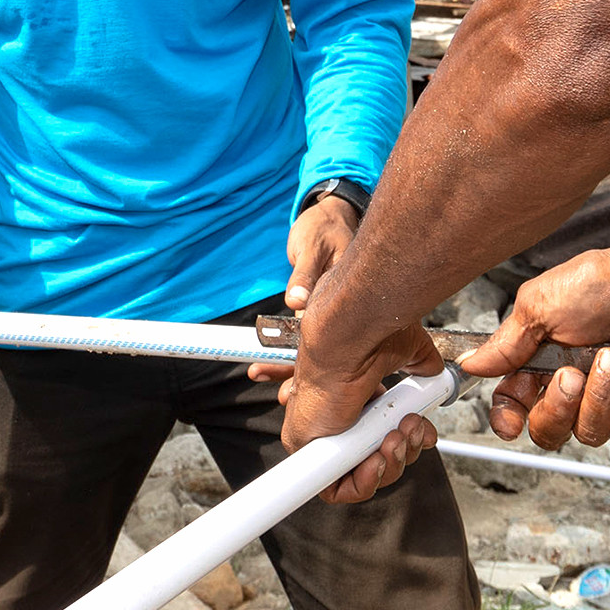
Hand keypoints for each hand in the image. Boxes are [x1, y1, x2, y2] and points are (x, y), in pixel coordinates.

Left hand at [247, 197, 360, 387]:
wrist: (327, 213)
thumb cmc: (324, 228)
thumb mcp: (314, 245)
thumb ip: (305, 275)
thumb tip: (297, 299)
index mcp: (347, 300)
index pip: (337, 343)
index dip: (322, 370)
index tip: (299, 386)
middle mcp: (341, 313)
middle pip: (327, 355)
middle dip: (305, 378)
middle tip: (284, 395)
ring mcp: (329, 312)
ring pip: (312, 351)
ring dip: (290, 367)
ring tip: (262, 376)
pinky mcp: (316, 308)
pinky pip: (300, 335)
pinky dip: (282, 349)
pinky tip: (261, 364)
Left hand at [273, 259, 443, 501]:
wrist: (345, 344)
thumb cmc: (366, 340)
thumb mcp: (404, 353)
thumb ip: (420, 369)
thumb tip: (435, 376)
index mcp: (355, 399)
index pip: (379, 436)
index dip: (403, 441)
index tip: (416, 426)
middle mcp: (338, 418)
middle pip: (375, 459)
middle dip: (403, 451)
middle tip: (410, 430)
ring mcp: (323, 436)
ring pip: (361, 475)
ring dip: (390, 463)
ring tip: (395, 437)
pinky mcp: (309, 452)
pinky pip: (336, 487)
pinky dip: (363, 483)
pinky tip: (376, 461)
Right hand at [461, 246, 609, 448]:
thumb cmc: (600, 285)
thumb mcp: (541, 306)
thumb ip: (506, 344)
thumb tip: (470, 364)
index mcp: (538, 362)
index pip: (513, 405)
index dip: (508, 420)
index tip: (511, 426)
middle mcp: (570, 386)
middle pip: (549, 430)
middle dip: (560, 404)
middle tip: (573, 372)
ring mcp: (606, 401)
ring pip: (590, 432)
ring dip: (603, 393)